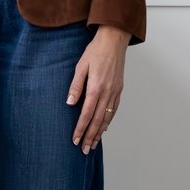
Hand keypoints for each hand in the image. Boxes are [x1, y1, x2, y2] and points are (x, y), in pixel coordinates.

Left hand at [67, 26, 128, 151]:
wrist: (114, 40)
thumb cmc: (96, 51)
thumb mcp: (81, 66)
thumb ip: (75, 86)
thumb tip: (70, 103)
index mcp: (96, 87)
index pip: (87, 114)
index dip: (80, 129)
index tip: (75, 140)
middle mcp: (107, 92)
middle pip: (98, 120)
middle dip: (90, 136)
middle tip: (84, 150)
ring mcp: (115, 92)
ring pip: (107, 117)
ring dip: (100, 132)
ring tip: (94, 144)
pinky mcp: (119, 89)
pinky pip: (114, 109)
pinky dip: (109, 121)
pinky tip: (104, 127)